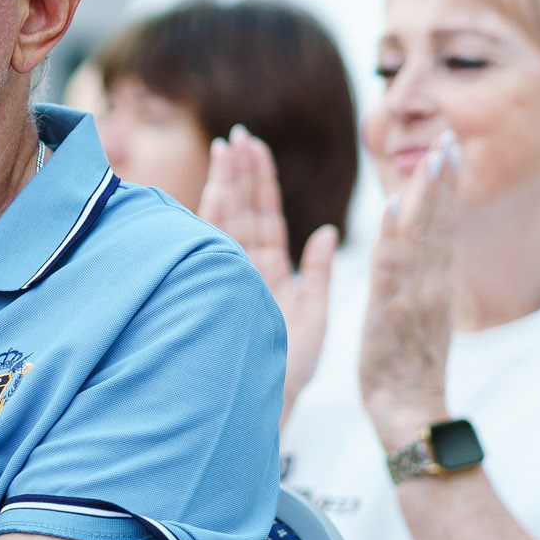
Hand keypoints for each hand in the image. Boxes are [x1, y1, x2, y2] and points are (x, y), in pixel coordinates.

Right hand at [198, 126, 337, 416]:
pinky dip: (211, 211)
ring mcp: (228, 278)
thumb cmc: (289, 372)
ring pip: (226, 220)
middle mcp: (245, 272)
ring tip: (227, 148)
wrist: (264, 404)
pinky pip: (212, 242)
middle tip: (237, 135)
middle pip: (243, 212)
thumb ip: (318, 274)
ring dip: (227, 183)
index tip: (256, 149)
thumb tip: (328, 233)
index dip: (262, 183)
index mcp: (271, 275)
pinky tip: (214, 183)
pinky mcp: (215, 286)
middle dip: (240, 173)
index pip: (267, 220)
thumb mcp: (314, 319)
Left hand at [359, 130, 460, 448]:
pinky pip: (392, 271)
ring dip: (425, 196)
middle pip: (438, 223)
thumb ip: (417, 281)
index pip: (441, 226)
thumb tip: (414, 251)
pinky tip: (391, 207)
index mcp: (434, 284)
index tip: (448, 149)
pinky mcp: (392, 315)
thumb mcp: (416, 315)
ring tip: (432, 157)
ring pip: (422, 238)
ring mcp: (415, 298)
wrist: (409, 413)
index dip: (445, 187)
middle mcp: (431, 285)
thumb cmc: (405, 368)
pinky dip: (392, 238)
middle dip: (442, 179)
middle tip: (449, 136)